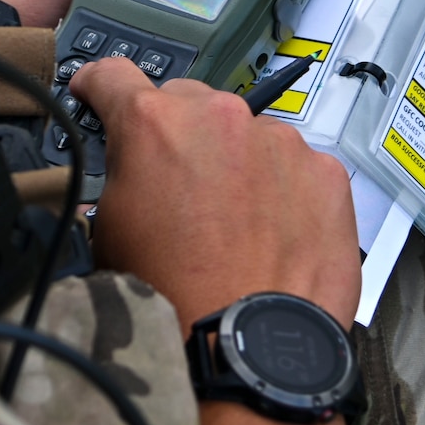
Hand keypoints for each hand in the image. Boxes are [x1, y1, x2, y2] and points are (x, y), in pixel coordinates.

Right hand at [69, 62, 363, 424]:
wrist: (246, 351)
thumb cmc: (171, 299)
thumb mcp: (107, 230)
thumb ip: (118, 174)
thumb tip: (127, 166)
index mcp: (151, 123)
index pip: (111, 74)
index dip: (98, 87)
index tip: (99, 96)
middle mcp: (218, 116)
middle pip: (186, 102)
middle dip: (177, 135)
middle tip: (177, 188)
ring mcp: (279, 141)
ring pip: (246, 132)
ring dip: (234, 161)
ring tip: (232, 223)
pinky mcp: (326, 173)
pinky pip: (296, 165)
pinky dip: (283, 188)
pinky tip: (273, 233)